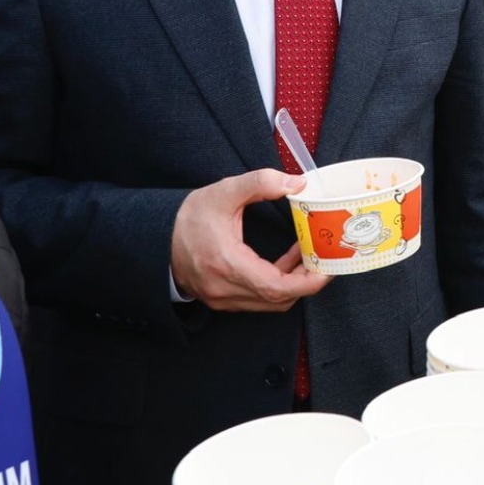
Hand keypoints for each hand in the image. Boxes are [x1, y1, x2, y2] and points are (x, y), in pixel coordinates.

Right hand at [170, 170, 331, 312]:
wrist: (157, 237)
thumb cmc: (189, 217)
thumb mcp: (225, 191)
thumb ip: (261, 182)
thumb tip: (297, 183)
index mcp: (227, 264)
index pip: (275, 287)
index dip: (307, 282)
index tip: (326, 268)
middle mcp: (224, 289)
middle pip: (277, 299)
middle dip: (306, 280)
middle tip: (323, 256)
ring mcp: (222, 298)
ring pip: (269, 302)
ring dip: (293, 282)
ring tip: (306, 253)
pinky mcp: (222, 299)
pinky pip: (258, 299)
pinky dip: (277, 284)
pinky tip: (286, 260)